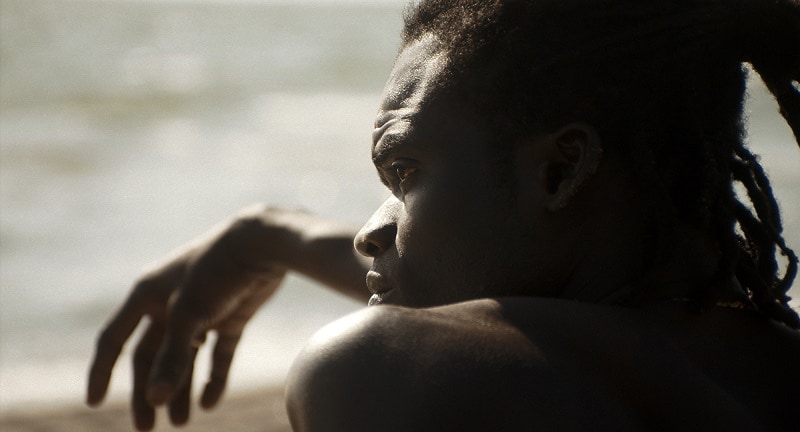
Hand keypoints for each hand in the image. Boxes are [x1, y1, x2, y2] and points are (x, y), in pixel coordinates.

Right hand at [87, 211, 287, 430]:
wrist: (264, 244)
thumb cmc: (218, 270)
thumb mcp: (190, 314)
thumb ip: (173, 358)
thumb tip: (156, 399)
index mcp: (147, 294)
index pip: (114, 339)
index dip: (103, 371)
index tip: (95, 403)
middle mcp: (169, 303)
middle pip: (151, 356)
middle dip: (149, 391)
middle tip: (149, 428)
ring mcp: (202, 311)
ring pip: (185, 358)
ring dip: (183, 389)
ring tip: (183, 423)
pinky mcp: (230, 316)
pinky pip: (218, 354)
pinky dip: (214, 377)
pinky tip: (211, 403)